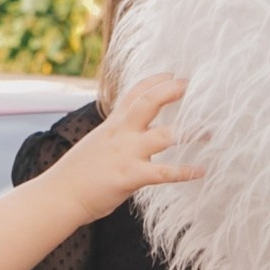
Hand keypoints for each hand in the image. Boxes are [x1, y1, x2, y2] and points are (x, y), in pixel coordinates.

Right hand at [47, 75, 201, 220]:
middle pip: (149, 102)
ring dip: (190, 132)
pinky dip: (184, 172)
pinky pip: (163, 172)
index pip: (134, 93)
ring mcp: (126, 154)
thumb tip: (132, 135)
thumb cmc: (77, 174)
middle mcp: (121, 134)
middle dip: (172, 90)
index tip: (174, 74)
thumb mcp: (96, 144)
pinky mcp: (129, 177)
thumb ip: (116, 136)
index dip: (155, 81)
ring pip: (163, 135)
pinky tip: (201, 171)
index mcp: (113, 125)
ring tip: (210, 131)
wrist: (59, 195)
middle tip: (194, 85)